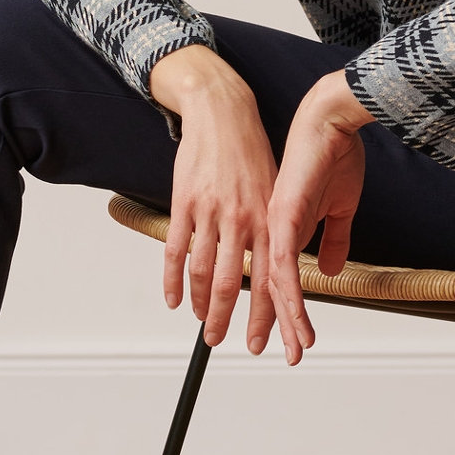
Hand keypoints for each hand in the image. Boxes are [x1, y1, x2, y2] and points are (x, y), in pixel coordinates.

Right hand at [149, 45, 277, 347]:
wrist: (224, 113)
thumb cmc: (252, 154)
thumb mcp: (276, 191)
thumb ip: (277, 230)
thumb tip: (280, 269)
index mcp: (270, 218)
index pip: (270, 278)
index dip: (270, 315)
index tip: (269, 341)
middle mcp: (242, 218)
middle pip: (232, 283)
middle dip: (227, 319)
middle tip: (222, 341)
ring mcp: (211, 212)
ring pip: (202, 271)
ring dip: (200, 304)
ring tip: (201, 322)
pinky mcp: (185, 202)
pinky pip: (176, 250)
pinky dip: (173, 280)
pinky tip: (174, 299)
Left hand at [262, 69, 372, 364]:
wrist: (329, 120)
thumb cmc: (334, 155)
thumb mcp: (337, 207)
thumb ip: (331, 240)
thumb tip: (327, 272)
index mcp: (280, 227)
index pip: (276, 277)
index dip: (280, 309)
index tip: (283, 335)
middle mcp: (271, 230)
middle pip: (267, 286)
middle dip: (270, 323)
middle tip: (270, 352)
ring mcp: (273, 224)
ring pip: (272, 282)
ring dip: (279, 318)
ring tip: (286, 347)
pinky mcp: (282, 217)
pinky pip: (283, 264)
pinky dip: (288, 294)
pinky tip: (294, 316)